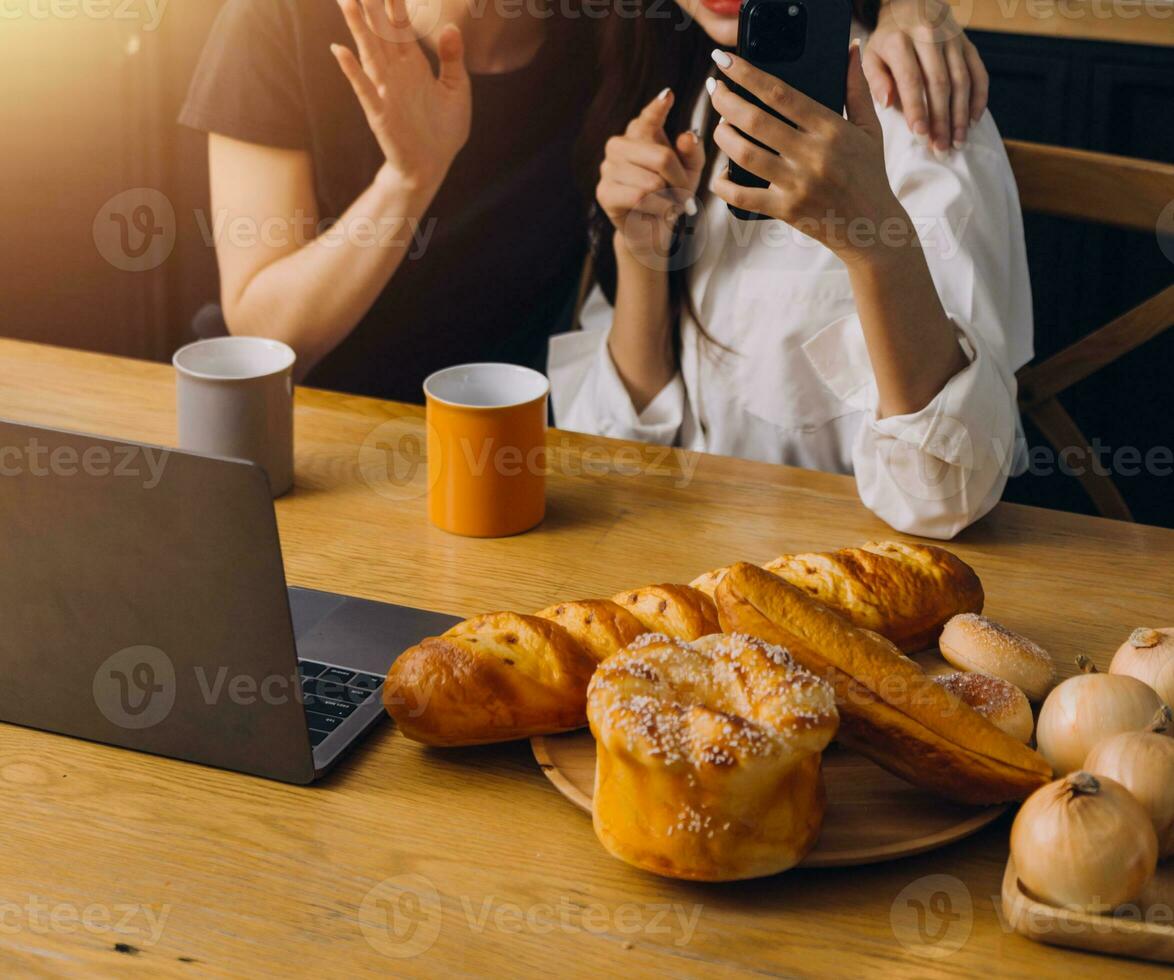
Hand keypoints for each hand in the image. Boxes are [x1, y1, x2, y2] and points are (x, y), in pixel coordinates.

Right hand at [331, 0, 471, 192]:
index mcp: (415, 65)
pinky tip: (340, 51)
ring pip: (370, 54)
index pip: (401, 27)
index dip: (394, 3)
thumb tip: (450, 26)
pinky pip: (364, 89)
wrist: (433, 166)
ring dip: (358, 29)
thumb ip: (453, 59)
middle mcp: (397, 73)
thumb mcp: (458, 90)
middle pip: (381, 33)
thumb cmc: (445, 129)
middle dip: (371, 7)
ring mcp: (386, 91)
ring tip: (348, 3)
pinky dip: (352, 71)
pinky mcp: (380, 113)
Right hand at [596, 90, 705, 265]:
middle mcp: (620, 144)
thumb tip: (687, 136)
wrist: (652, 230)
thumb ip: (693, 153)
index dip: (658, 107)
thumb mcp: (690, 173)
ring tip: (666, 204)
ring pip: (652, 182)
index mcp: (640, 133)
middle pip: (661, 157)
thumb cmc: (670, 196)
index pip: (649, 117)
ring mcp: (608, 167)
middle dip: (678, 180)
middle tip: (682, 194)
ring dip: (667, 199)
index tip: (668, 96)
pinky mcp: (604, 191)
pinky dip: (655, 208)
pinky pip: (639, 198)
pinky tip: (654, 212)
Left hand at [709, 45, 908, 266]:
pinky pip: (743, 196)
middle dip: (726, 101)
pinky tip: (721, 173)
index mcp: (831, 129)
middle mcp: (812, 154)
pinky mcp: (786, 210)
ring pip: (745, 154)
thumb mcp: (870, 129)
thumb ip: (856, 88)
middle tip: (714, 90)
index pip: (780, 94)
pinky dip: (724, 184)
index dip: (747, 74)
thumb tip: (851, 49)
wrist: (872, 228)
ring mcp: (797, 184)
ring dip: (723, 137)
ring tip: (718, 126)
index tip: (725, 61)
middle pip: (756, 121)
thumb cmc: (869, 175)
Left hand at [863, 0, 988, 151]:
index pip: (912, 80)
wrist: (912, 5)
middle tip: (940, 148)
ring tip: (958, 142)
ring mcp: (952, 39)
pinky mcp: (968, 43)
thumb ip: (876, 79)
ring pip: (961, 80)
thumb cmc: (888, 40)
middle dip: (941, 120)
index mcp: (900, 41)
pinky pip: (978, 72)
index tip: (920, 136)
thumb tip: (887, 102)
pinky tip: (973, 120)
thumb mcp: (872, 56)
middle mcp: (929, 36)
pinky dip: (979, 98)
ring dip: (961, 115)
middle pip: (939, 84)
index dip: (917, 109)